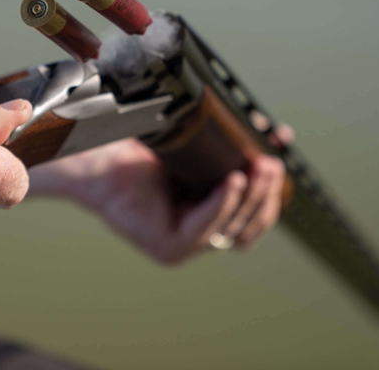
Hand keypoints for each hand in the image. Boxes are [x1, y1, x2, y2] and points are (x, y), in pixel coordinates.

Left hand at [28, 133, 288, 263]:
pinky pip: (205, 228)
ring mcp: (185, 246)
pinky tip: (232, 180)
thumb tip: (275, 131)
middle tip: (273, 164)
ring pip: (232, 229)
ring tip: (258, 169)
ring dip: (250, 198)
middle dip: (266, 194)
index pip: (252, 214)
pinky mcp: (170, 248)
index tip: (281, 155)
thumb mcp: (197, 147)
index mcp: (209, 215)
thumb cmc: (142, 149)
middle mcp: (199, 235)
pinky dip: (222, 203)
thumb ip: (230, 145)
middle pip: (249, 225)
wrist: (98, 156)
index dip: (271, 190)